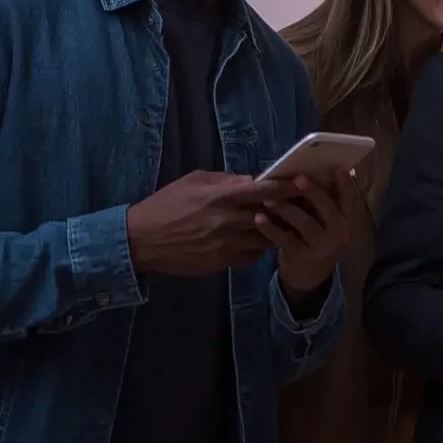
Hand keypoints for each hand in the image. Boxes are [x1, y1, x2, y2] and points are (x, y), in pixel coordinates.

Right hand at [126, 171, 289, 275]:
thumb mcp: (192, 181)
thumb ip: (224, 180)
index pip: (264, 190)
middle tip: (299, 207)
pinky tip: (255, 242)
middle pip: (271, 216)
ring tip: (281, 226)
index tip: (301, 184)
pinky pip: (251, 257)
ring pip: (265, 239)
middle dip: (286, 211)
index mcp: (220, 196)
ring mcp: (225, 244)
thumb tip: (250, 180)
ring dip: (273, 232)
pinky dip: (257, 249)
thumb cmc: (165, 205)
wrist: (140, 241)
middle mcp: (227, 220)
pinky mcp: (221, 262)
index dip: (286, 187)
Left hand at [257, 169, 360, 301]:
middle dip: (313, 192)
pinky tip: (259, 218)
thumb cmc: (316, 238)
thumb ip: (324, 204)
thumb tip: (310, 172)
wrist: (310, 276)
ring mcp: (321, 247)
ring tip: (269, 198)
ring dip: (286, 208)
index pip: (350, 199)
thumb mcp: (328, 224)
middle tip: (298, 179)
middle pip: (327, 209)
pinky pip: (285, 239)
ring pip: (304, 223)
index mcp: (347, 220)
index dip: (345, 184)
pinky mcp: (302, 257)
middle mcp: (339, 233)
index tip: (338, 168)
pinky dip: (271, 228)